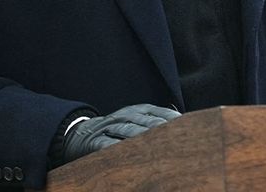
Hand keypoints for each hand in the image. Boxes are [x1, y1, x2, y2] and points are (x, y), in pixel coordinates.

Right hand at [59, 103, 179, 164]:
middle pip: (145, 121)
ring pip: (128, 131)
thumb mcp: (134, 121)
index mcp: (136, 110)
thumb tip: (182, 125)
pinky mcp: (95, 141)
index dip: (170, 118)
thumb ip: (154, 122)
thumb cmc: (115, 130)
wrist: (79, 133)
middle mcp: (124, 116)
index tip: (186, 125)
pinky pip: (107, 145)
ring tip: (157, 146)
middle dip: (160, 128)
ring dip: (142, 138)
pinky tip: (128, 155)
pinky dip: (117, 149)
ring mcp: (109, 127)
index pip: (156, 111)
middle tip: (176, 137)